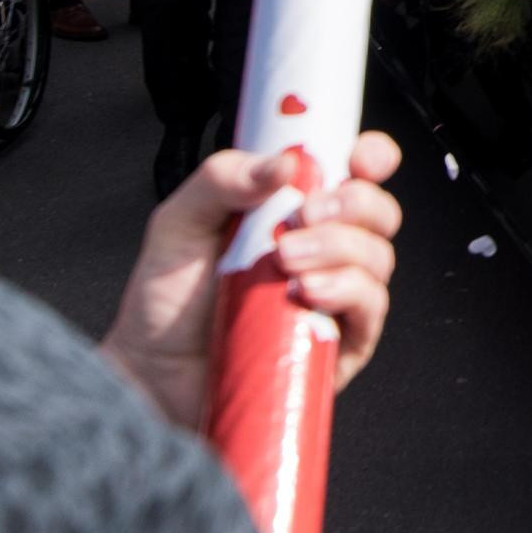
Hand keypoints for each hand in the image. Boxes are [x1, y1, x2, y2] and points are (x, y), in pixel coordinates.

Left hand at [101, 133, 404, 431]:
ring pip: (378, 258)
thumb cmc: (165, 302)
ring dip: (340, 248)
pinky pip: (371, 311)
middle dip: (353, 203)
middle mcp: (324, 252)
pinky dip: (346, 291)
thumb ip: (222, 178)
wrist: (151, 375)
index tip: (356, 157)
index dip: (371, 158)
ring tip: (285, 261)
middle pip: (380, 213)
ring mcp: (336, 300)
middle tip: (303, 215)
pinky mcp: (340, 347)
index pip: (356, 175)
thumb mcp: (180, 222)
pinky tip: (304, 293)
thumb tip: (284, 163)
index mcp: (294, 213)